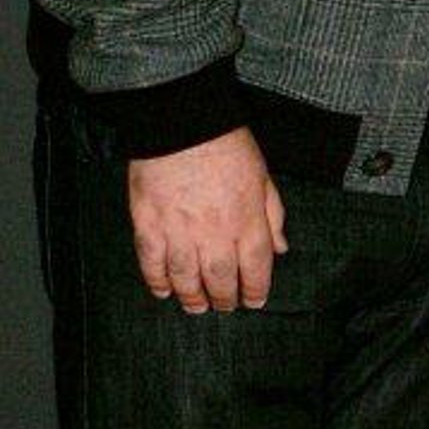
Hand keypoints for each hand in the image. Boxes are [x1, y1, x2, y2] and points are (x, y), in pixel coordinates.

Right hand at [128, 127, 287, 313]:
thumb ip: (272, 214)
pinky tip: (164, 290)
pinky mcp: (149, 225)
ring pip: (186, 280)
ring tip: (197, 306)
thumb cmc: (225, 143)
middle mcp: (214, 233)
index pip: (256, 268)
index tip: (255, 300)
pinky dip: (158, 282)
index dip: (256, 290)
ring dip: (192, 299)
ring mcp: (179, 232)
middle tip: (224, 306)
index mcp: (247, 219)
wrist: (182, 122)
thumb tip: (279, 247)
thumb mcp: (263, 176)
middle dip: (225, 300)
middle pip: (221, 281)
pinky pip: (152, 264)